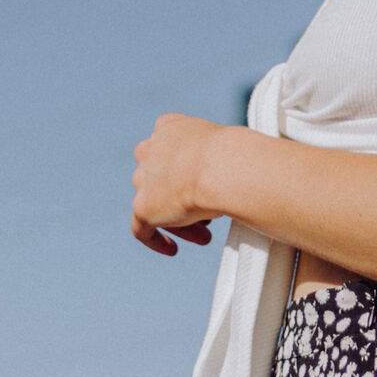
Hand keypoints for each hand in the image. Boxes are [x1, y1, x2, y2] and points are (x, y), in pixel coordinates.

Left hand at [130, 111, 222, 255]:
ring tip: (204, 237)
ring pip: (156, 204)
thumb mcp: (223, 145)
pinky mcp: (143, 206)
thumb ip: (214, 156)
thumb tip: (232, 174)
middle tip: (209, 217)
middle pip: (161, 179)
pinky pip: (141, 228)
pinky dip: (155, 239)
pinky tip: (172, 248)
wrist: (222, 167)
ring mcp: (144, 177)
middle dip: (182, 198)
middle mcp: (150, 149)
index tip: (204, 186)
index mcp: (169, 127)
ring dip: (179, 221)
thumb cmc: (235, 156)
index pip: (169, 151)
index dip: (186, 173)